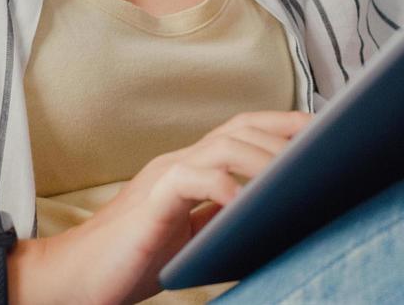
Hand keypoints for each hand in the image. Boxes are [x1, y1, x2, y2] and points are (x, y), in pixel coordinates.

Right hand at [13, 109, 312, 304]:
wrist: (78, 277)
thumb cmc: (134, 259)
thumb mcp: (191, 237)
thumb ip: (223, 217)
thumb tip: (274, 215)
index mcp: (191, 167)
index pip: (242, 131)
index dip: (283, 126)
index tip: (324, 135)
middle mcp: (179, 161)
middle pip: (240, 127)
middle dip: (286, 134)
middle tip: (325, 149)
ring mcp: (164, 175)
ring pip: (223, 146)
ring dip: (265, 159)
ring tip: (296, 178)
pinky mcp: (152, 199)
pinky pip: (194, 178)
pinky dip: (224, 185)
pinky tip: (248, 201)